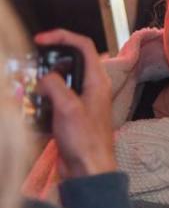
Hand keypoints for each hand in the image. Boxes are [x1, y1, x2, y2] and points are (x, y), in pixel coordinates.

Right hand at [35, 30, 116, 178]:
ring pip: (58, 82)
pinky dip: (42, 102)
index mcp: (97, 81)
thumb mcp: (68, 108)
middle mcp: (91, 87)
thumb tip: (45, 78)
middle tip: (32, 71)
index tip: (40, 39)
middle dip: (48, 64)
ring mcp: (81, 101)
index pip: (83, 45)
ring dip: (42, 85)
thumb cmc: (84, 140)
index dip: (62, 36)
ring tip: (31, 95)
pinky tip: (34, 113)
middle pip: (68, 62)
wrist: (88, 170)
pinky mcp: (70, 115)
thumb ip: (55, 85)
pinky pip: (53, 100)